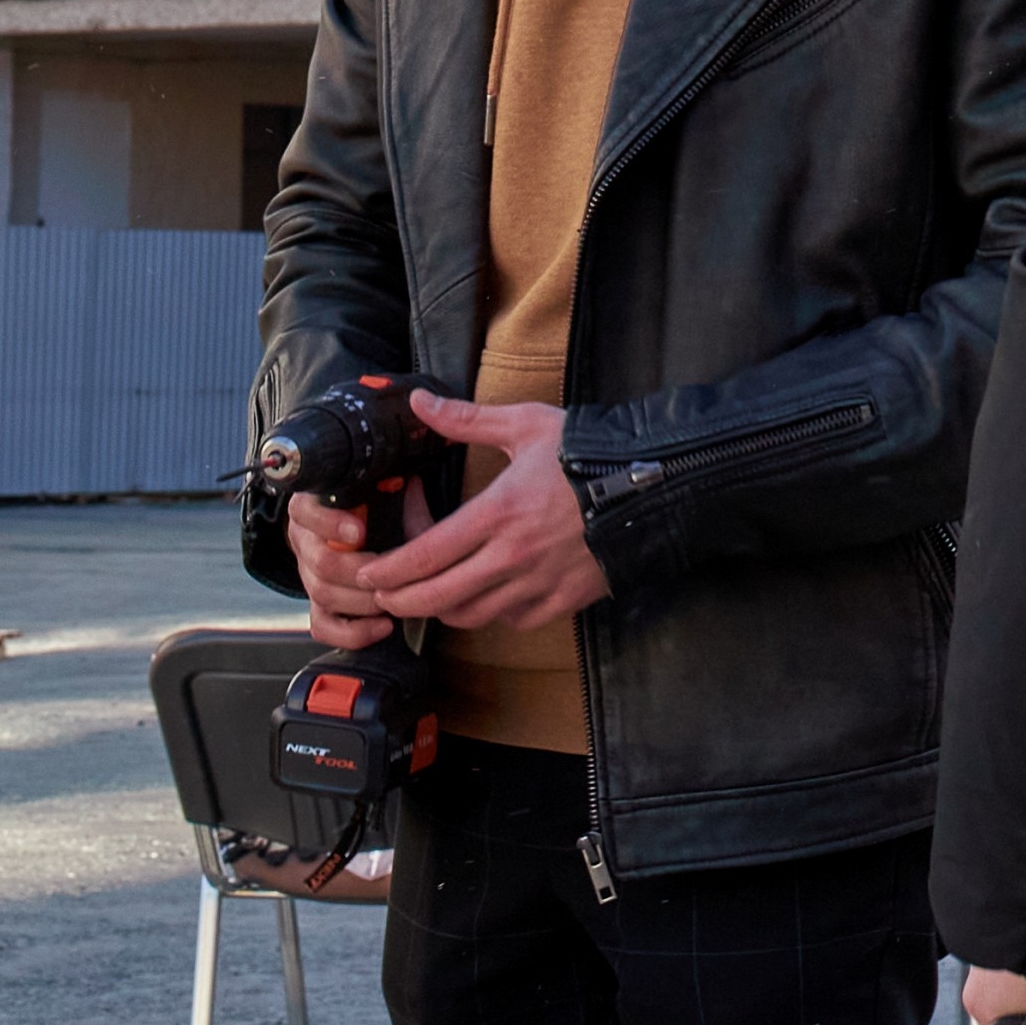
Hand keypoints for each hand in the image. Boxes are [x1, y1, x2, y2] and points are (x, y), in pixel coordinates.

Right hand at [284, 492, 398, 650]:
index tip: (361, 532)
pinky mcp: (317, 606)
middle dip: (360, 573)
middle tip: (389, 574)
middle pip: (320, 563)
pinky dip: (354, 632)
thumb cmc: (371, 507)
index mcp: (311, 507)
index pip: (306, 514)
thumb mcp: (378, 489)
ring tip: (392, 598)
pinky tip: (383, 626)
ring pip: (323, 595)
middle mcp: (304, 542)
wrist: (360, 531)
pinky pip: (324, 628)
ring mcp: (308, 577)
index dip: (332, 524)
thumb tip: (408, 487)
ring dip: (363, 601)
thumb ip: (390, 489)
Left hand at [348, 392, 610, 632]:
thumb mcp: (526, 426)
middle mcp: (513, 557)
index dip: (388, 571)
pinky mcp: (561, 602)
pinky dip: (489, 614)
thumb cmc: (589, 453)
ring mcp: (538, 585)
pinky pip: (511, 621)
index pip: (425, 555)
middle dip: (401, 601)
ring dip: (442, 609)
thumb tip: (419, 403)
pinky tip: (482, 595)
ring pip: (471, 616)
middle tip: (384, 594)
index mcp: (498, 514)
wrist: (656, 485)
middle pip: (437, 598)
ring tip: (428, 594)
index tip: (369, 572)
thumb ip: (465, 420)